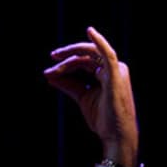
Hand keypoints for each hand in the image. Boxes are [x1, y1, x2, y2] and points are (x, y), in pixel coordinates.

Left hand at [43, 26, 138, 166]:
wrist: (115, 134)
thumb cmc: (102, 118)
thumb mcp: (81, 97)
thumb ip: (68, 84)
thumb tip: (49, 75)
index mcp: (106, 74)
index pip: (83, 62)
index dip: (65, 64)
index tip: (49, 70)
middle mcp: (113, 69)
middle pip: (84, 57)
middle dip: (66, 58)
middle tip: (52, 57)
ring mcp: (116, 71)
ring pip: (89, 56)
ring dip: (70, 58)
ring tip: (55, 61)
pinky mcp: (116, 74)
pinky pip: (107, 54)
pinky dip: (99, 42)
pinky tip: (90, 32)